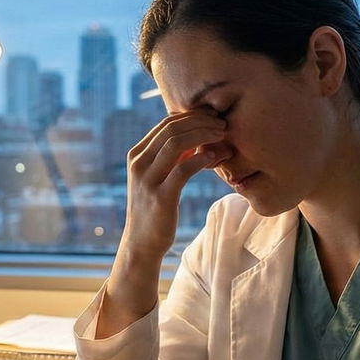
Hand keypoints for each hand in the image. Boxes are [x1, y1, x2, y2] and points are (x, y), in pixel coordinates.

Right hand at [120, 109, 229, 260]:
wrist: (142, 242)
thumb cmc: (155, 208)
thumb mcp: (159, 176)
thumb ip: (172, 157)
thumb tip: (197, 135)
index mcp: (137, 154)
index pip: (166, 123)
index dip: (192, 116)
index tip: (213, 118)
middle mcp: (139, 163)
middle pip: (171, 129)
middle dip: (200, 122)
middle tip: (222, 124)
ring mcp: (148, 180)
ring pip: (176, 144)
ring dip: (203, 135)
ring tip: (222, 136)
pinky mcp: (161, 197)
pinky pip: (183, 170)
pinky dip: (201, 159)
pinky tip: (214, 157)